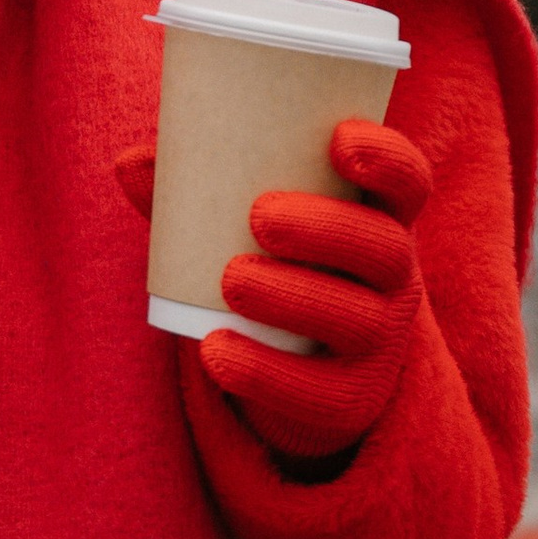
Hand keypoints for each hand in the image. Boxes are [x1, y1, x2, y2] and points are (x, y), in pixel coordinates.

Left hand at [113, 119, 429, 465]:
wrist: (304, 368)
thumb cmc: (279, 263)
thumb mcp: (252, 221)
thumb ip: (198, 188)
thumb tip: (128, 162)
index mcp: (379, 216)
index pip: (409, 182)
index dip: (388, 159)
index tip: (341, 139)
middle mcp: (396, 277)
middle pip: (385, 248)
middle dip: (328, 229)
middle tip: (261, 215)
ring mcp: (382, 342)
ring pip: (358, 320)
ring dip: (295, 296)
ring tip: (232, 278)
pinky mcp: (352, 399)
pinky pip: (321, 393)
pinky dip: (265, 373)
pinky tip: (215, 350)